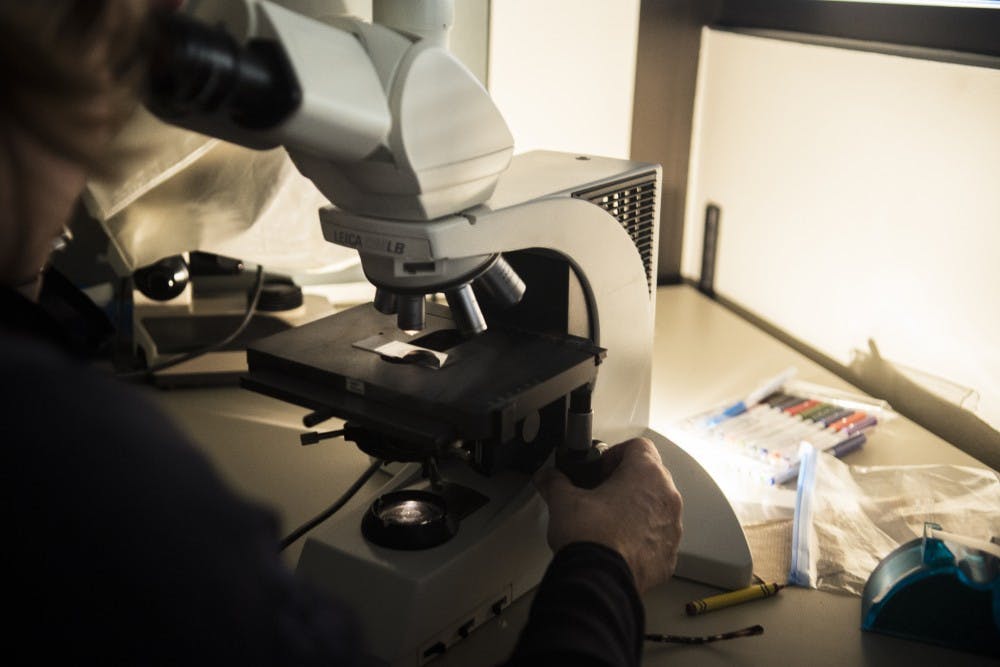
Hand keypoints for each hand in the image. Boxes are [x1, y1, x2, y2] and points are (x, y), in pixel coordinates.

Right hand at [534, 438, 682, 592]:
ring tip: (608, 521)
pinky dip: (642, 538)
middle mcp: (667, 498)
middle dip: (627, 481)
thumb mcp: (563, 500)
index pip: (639, 446)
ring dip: (637, 509)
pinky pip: (658, 537)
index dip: (616, 454)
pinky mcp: (669, 555)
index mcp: (646, 475)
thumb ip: (555, 482)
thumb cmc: (590, 537)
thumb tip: (548, 478)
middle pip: (652, 476)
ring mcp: (671, 528)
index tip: (600, 468)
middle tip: (602, 493)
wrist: (599, 580)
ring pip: (658, 508)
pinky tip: (617, 544)